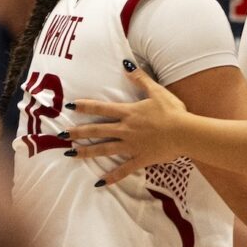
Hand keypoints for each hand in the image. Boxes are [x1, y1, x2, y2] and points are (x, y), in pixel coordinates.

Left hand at [66, 66, 190, 181]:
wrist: (185, 133)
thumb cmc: (173, 111)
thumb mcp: (157, 91)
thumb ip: (140, 78)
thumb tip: (126, 64)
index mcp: (129, 113)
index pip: (102, 108)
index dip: (86, 106)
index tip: (71, 106)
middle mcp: (125, 129)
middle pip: (97, 131)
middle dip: (78, 132)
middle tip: (61, 135)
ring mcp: (131, 145)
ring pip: (104, 149)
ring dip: (87, 152)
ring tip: (71, 154)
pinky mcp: (140, 158)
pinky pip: (123, 169)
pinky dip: (112, 177)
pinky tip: (100, 183)